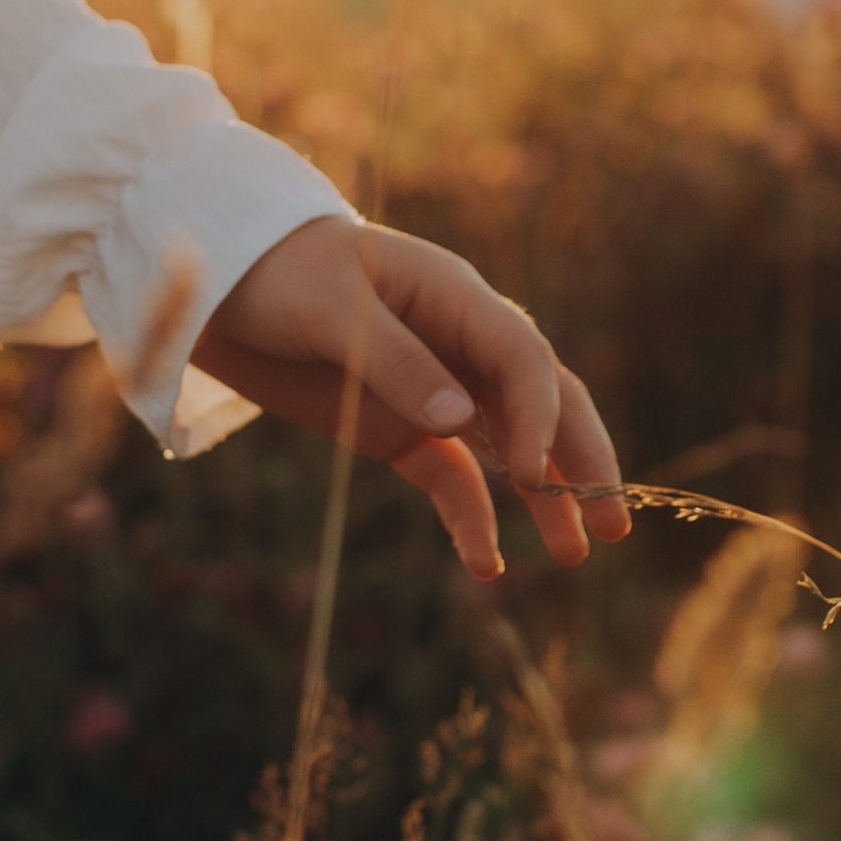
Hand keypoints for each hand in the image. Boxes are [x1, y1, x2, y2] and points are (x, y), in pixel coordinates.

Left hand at [192, 219, 631, 579]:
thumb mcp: (332, 311)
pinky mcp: (405, 432)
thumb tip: (459, 420)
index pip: (523, 359)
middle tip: (615, 522)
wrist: (226, 288)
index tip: (531, 474)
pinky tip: (485, 564)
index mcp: (456, 300)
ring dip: (545, 500)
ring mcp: (437, 392)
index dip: (538, 415)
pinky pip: (453, 479)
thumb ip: (395, 362)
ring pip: (511, 448)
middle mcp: (462, 346)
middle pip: (543, 404)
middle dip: (582, 460)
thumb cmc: (281, 276)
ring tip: (574, 556)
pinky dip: (472, 519)